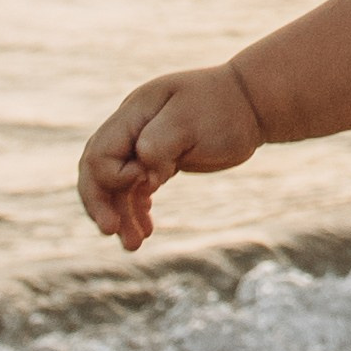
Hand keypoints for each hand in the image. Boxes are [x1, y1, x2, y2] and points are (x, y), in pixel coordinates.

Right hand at [76, 63, 265, 251]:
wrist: (252, 103)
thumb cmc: (225, 109)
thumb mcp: (190, 122)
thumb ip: (158, 144)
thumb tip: (142, 176)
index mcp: (134, 113)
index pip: (100, 152)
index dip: (111, 176)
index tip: (147, 183)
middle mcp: (133, 129)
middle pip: (98, 170)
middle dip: (101, 203)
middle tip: (111, 232)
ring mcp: (144, 144)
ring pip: (118, 185)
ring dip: (122, 214)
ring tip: (134, 246)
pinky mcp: (160, 160)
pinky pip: (137, 188)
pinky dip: (138, 209)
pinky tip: (146, 229)